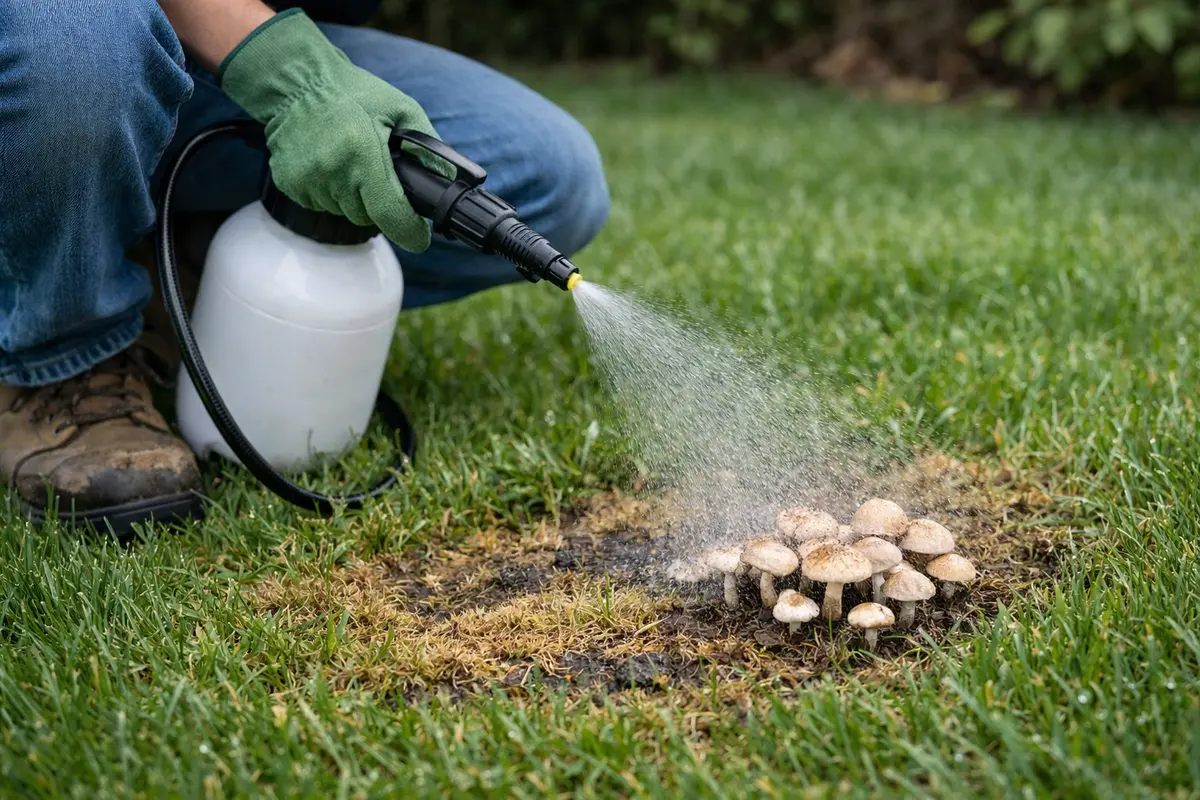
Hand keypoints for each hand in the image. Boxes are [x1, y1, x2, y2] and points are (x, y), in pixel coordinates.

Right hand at [217, 9, 452, 251]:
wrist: (297, 81)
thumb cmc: (352, 92)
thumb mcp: (401, 109)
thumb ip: (427, 148)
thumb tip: (449, 180)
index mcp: (362, 153)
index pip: (389, 214)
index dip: (409, 232)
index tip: (419, 238)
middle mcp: (333, 171)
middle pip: (369, 217)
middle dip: (380, 204)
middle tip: (377, 172)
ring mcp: (308, 180)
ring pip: (345, 212)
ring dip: (354, 197)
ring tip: (350, 161)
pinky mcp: (290, 184)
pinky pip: (322, 204)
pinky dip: (330, 191)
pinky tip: (330, 163)